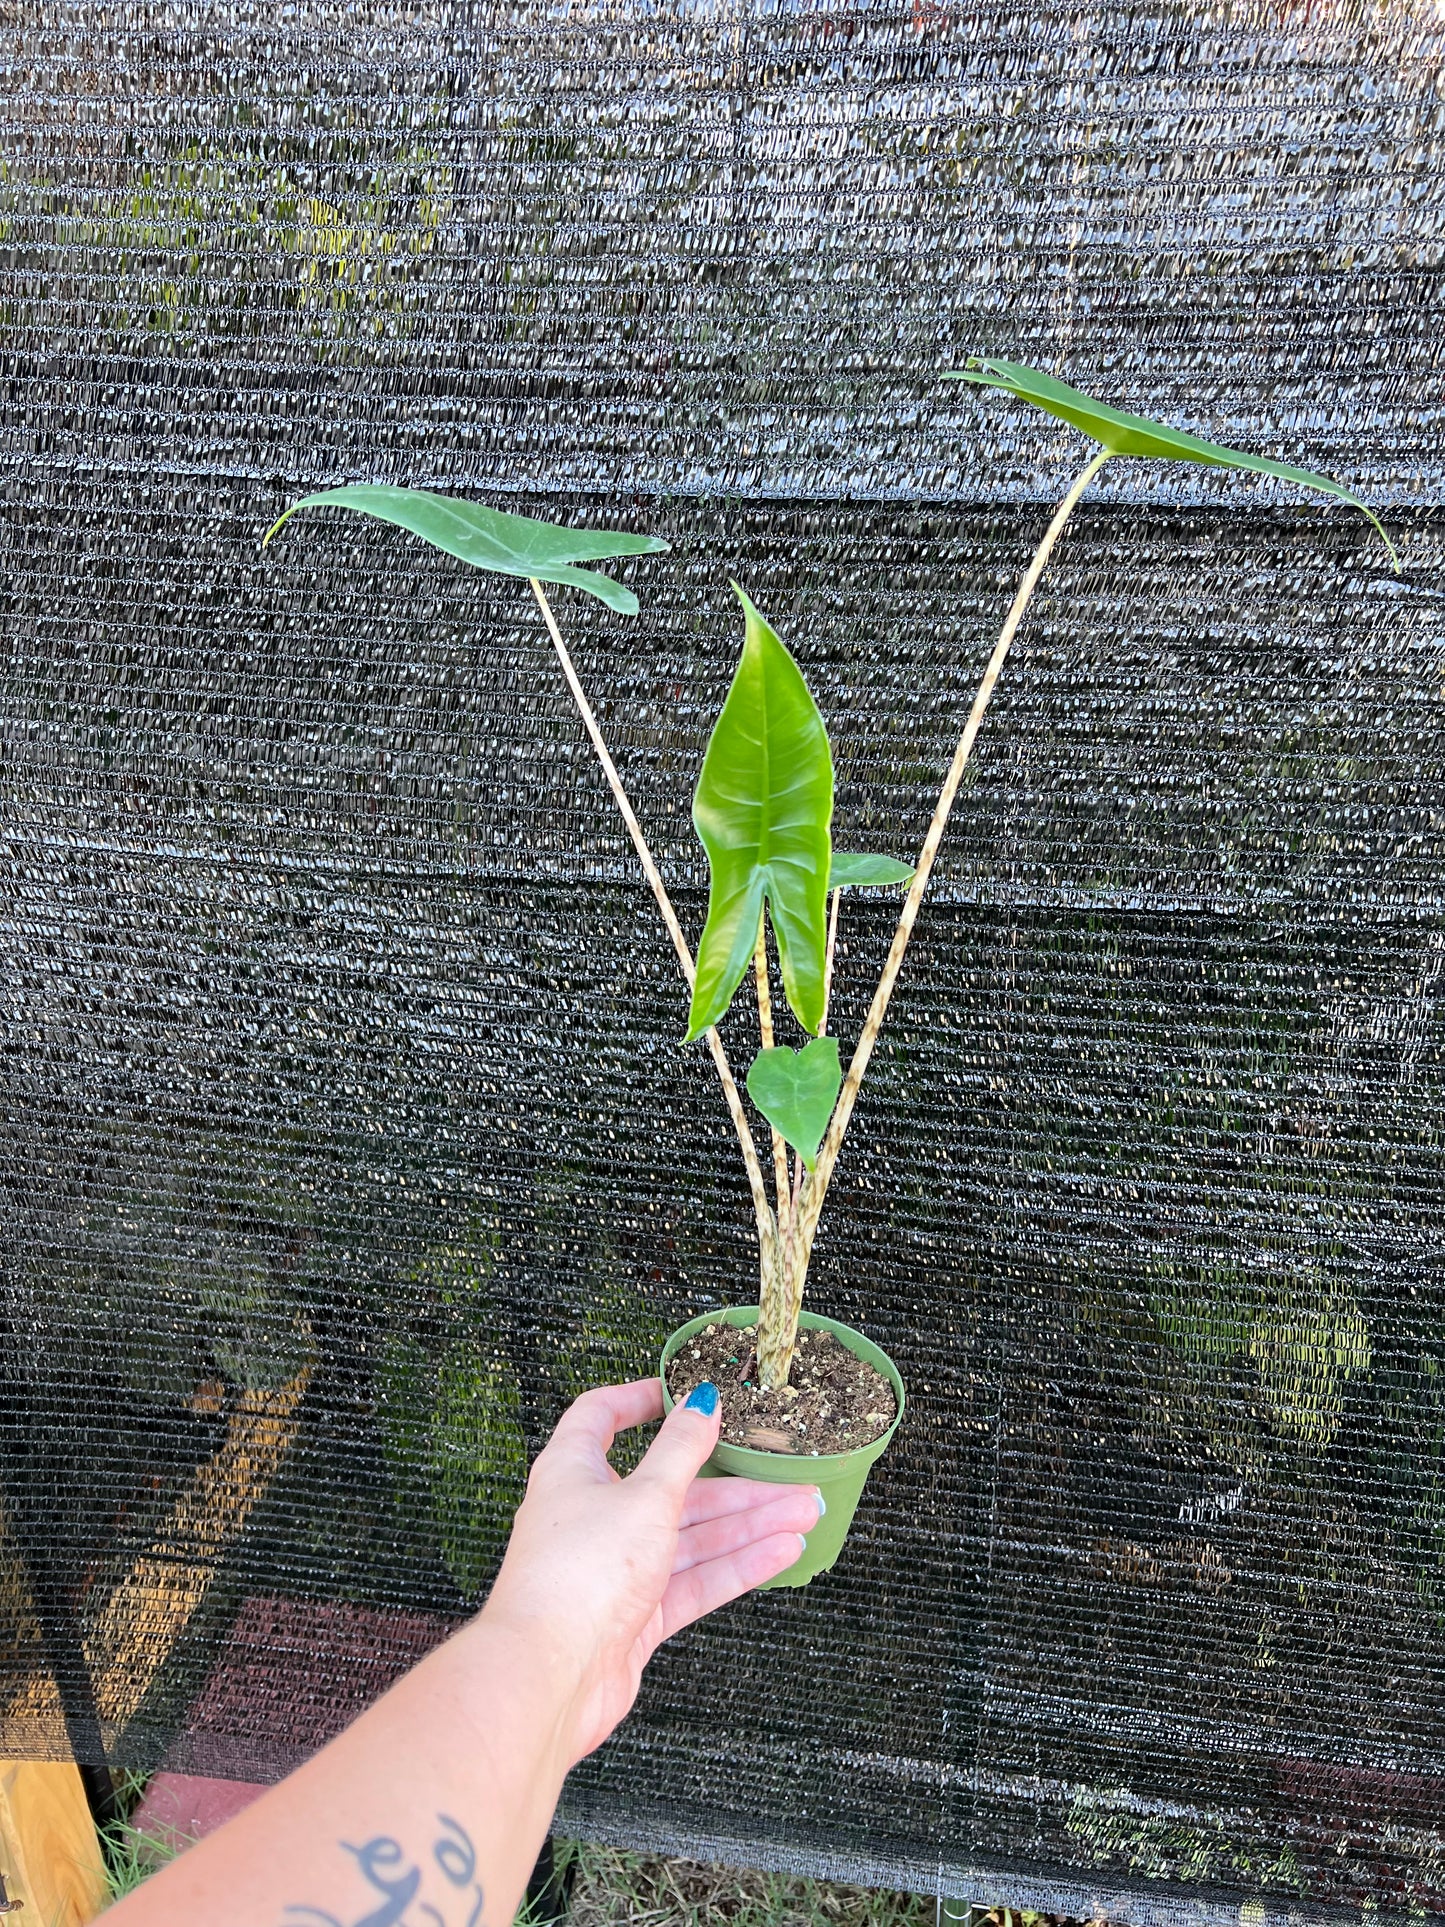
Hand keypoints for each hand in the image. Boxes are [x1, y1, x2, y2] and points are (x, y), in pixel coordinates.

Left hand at [480, 1378, 821, 1764]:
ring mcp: (616, 1569)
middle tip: (785, 1473)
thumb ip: (680, 1450)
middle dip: (733, 1482)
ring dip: (748, 1525)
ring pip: (691, 1537)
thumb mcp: (644, 1496)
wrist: (550, 1677)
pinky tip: (780, 1552)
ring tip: (804, 1513)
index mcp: (574, 1471)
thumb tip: (701, 1402)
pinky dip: (736, 1566)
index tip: (685, 1392)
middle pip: (671, 1486)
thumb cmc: (578, 1575)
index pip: (601, 1417)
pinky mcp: (636, 1616)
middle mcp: (593, 1516)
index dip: (642, 1400)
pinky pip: (694, 1581)